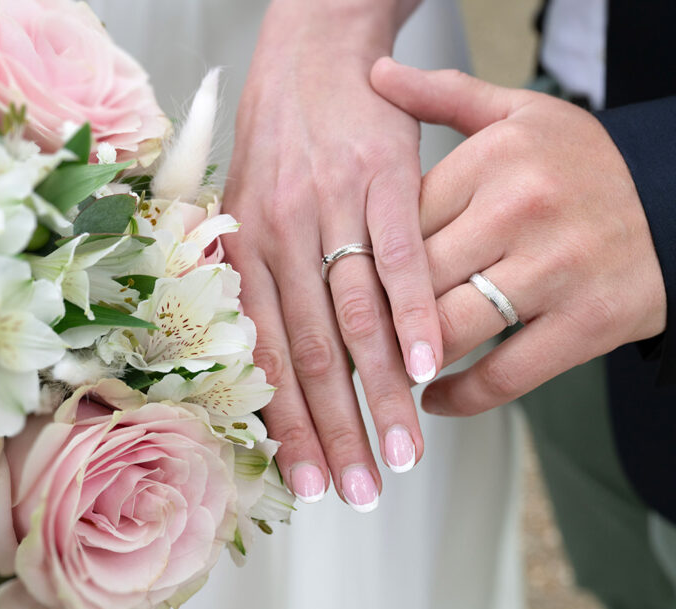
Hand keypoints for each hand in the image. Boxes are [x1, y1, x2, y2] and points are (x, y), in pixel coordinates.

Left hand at [223, 2, 439, 509]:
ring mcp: (333, 209)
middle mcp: (281, 236)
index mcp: (245, 252)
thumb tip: (259, 357)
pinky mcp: (383, 181)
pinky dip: (414, 315)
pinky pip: (400, 258)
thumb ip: (250, 278)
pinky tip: (430, 365)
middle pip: (312, 353)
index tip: (309, 481)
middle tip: (357, 491)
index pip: (268, 357)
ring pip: (356, 319)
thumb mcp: (245, 203)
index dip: (288, 425)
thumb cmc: (282, 137)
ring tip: (402, 452)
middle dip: (336, 431)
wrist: (315, 49)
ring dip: (382, 394)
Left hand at [370, 58, 666, 415]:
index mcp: (497, 158)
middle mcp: (523, 210)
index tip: (347, 282)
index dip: (367, 257)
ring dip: (410, 357)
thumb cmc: (590, 165)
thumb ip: (444, 96)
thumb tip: (377, 73)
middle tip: (353, 335)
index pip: (401, 218)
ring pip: (450, 327)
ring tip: (390, 364)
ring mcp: (556, 271)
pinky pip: (503, 375)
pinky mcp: (586, 324)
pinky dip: (460, 396)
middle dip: (380, 312)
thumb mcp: (520, 115)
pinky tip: (435, 396)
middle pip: (416, 275)